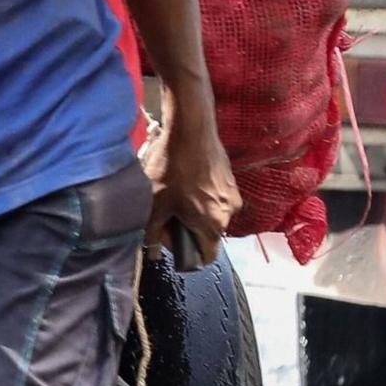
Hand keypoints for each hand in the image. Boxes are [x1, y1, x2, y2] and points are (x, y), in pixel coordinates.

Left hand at [146, 99, 239, 269]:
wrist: (191, 129)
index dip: (186, 255)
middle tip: (163, 216)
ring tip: (170, 195)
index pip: (206, 256)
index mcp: (214, 224)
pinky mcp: (229, 177)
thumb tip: (152, 252)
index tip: (170, 244)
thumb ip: (153, 233)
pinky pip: (213, 196)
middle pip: (206, 233)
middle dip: (185, 229)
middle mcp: (230, 212)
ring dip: (190, 211)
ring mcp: (232, 193)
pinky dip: (197, 195)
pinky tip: (180, 180)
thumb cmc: (171, 168)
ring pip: (209, 213)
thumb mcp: (154, 204)